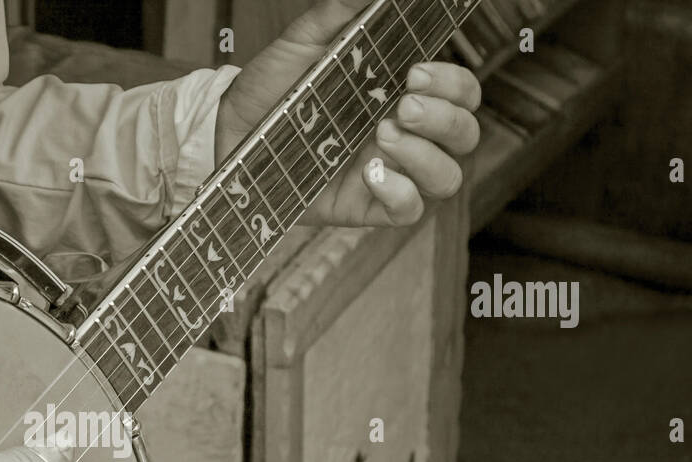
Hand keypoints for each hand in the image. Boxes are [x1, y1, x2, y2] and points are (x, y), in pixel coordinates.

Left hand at [214, 0, 481, 226]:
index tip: (416, 72)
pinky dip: (402, 193)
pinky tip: (372, 174)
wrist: (228, 132)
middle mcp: (404, 135)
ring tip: (383, 136)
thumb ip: (339, 14)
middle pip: (464, 134)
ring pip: (446, 176)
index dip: (454, 84)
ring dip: (427, 155)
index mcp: (402, 95)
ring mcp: (388, 173)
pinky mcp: (365, 207)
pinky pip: (409, 211)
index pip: (460, 92)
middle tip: (402, 105)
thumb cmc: (271, 89)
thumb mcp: (303, 43)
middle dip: (445, 118)